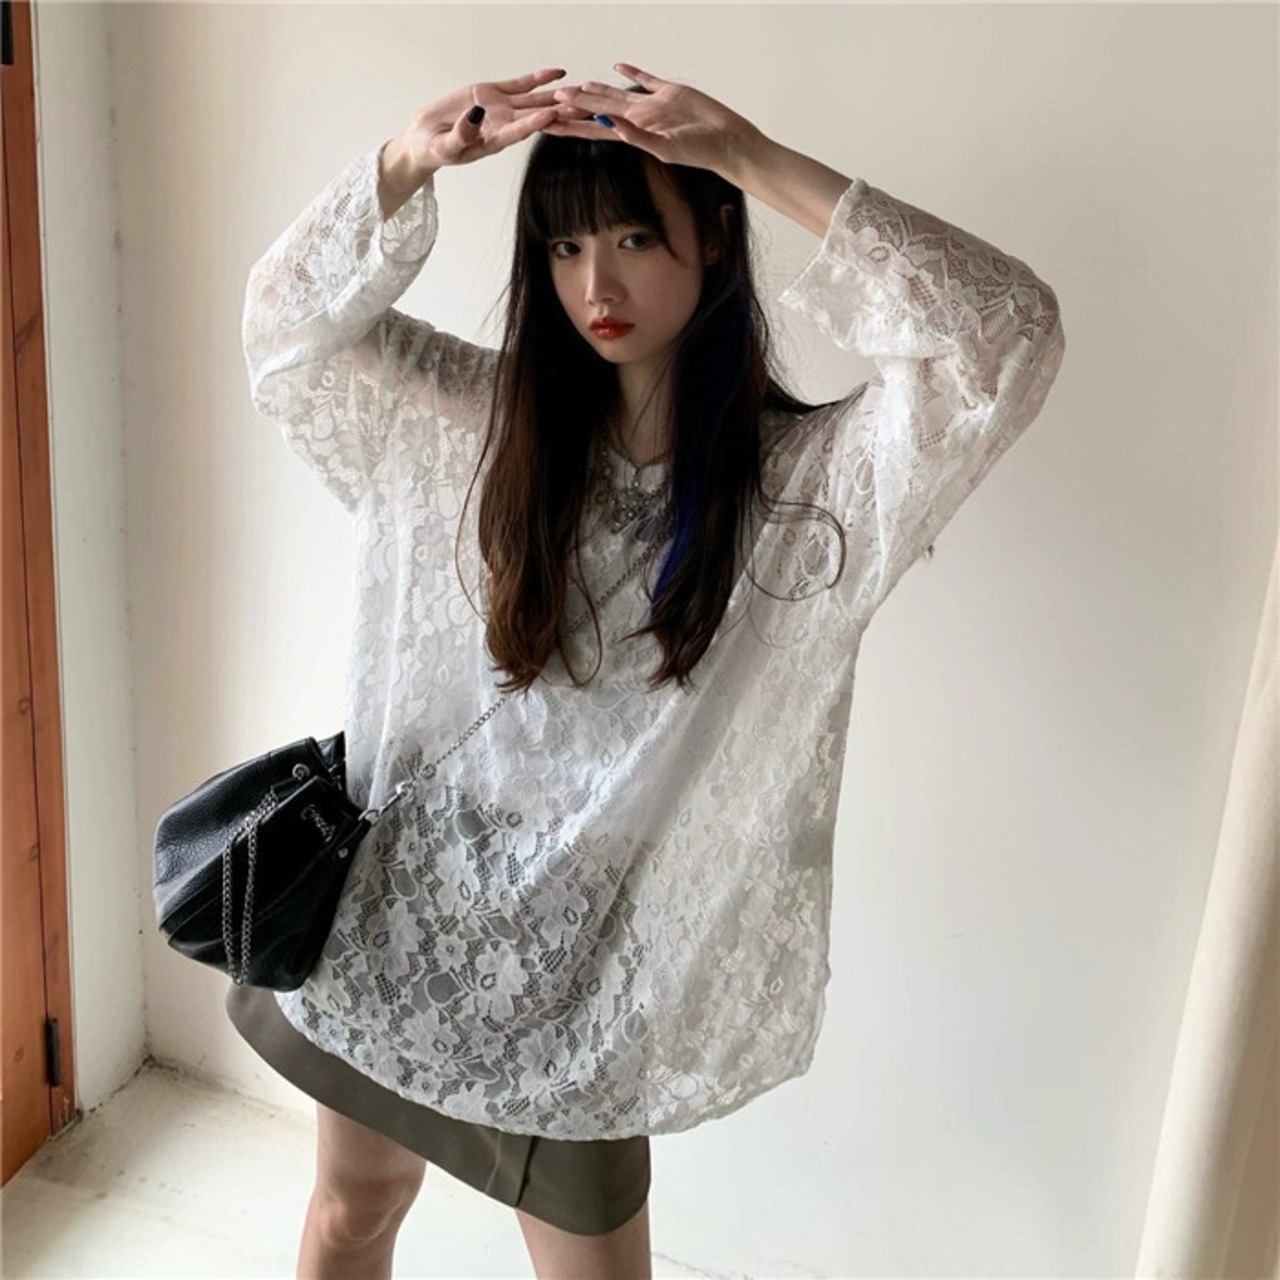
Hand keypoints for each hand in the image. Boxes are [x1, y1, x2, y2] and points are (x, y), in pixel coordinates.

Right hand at [399, 68, 572, 175]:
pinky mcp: (495, 93)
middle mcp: (504, 124)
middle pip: (536, 117)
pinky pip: (521, 85)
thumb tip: (476, 116)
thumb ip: (461, 134)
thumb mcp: (445, 147)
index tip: (551, 115)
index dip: (535, 123)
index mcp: (494, 141)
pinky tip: (558, 74)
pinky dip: (539, 79)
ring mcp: (502, 108)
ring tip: (581, 90)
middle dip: (560, 111)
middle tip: (584, 106)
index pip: (518, 131)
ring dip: (556, 95)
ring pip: (535, 100)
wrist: (428, 137)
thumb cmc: (436, 148)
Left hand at [540, 61, 763, 177]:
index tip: (548, 122)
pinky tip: (619, 65)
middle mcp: (639, 119)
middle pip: (599, 111)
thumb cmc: (700, 151)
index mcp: (634, 133)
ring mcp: (654, 106)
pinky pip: (645, 80)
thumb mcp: (667, 148)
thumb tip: (609, 124)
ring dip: (597, 91)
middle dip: (576, 107)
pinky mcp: (670, 93)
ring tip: (577, 85)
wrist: (727, 142)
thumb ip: (637, 136)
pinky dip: (631, 72)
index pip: (593, 130)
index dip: (570, 126)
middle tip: (552, 100)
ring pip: (618, 95)